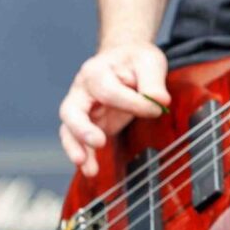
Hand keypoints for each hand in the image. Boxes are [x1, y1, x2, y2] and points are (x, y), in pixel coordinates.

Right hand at [58, 40, 170, 177]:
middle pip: (71, 110)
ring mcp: (82, 109)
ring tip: (90, 168)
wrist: (125, 59)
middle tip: (99, 142)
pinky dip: (85, 156)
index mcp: (96, 72)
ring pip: (69, 130)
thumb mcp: (149, 62)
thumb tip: (160, 101)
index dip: (133, 103)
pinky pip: (79, 142)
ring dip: (78, 149)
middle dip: (82, 129)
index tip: (156, 109)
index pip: (109, 92)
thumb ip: (153, 82)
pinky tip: (92, 170)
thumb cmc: (135, 60)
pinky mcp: (88, 125)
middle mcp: (82, 91)